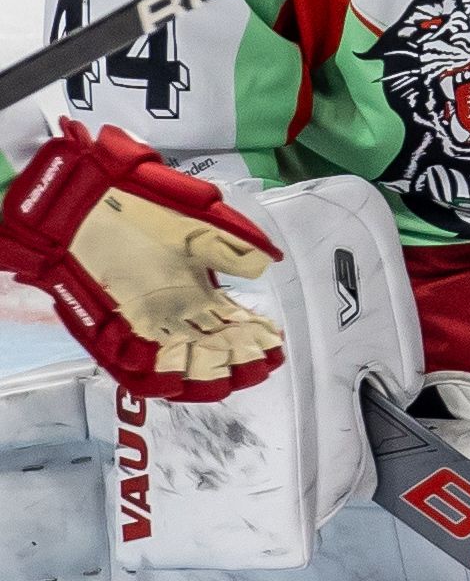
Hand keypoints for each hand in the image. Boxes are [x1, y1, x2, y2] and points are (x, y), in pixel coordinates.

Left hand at [0, 121, 287, 399]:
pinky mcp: (108, 329)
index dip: (256, 338)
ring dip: (201, 376)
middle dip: (237, 363)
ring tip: (223, 378)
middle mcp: (173, 314)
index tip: (275, 345)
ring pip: (177, 365)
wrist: (83, 201)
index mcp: (196, 291)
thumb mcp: (195, 219)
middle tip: (256, 366)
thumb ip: (230, 242)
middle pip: (211, 351)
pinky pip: (132, 365)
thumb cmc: (140, 205)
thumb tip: (266, 265)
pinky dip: (154, 376)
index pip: (233, 325)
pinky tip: (174, 380)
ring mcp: (142, 325)